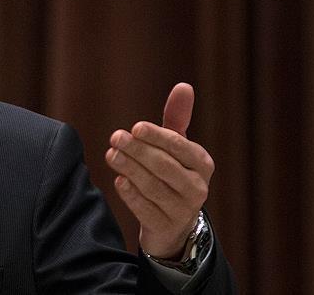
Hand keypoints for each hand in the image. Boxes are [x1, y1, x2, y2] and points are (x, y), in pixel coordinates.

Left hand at [105, 83, 214, 258]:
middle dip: (138, 150)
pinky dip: (131, 195)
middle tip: (115, 137)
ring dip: (130, 168)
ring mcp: (182, 210)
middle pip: (164, 166)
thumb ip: (177, 118)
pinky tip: (119, 181)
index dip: (157, 136)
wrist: (174, 223)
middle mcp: (197, 187)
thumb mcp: (177, 147)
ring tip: (111, 155)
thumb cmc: (173, 174)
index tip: (135, 127)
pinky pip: (146, 209)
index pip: (179, 146)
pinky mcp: (165, 227)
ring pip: (153, 187)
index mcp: (202, 163)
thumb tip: (184, 86)